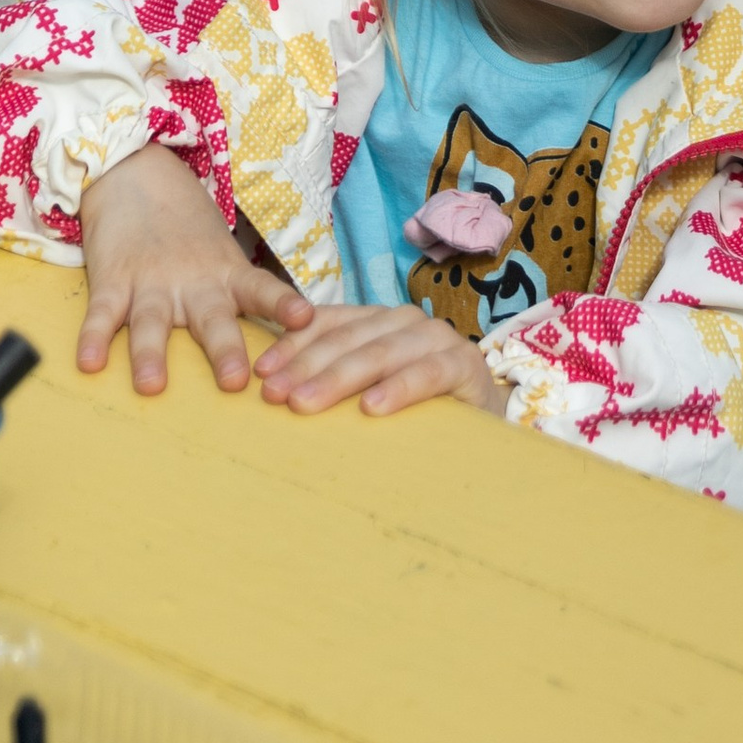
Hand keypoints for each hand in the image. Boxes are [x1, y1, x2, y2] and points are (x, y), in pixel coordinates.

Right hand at [76, 146, 310, 395]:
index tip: (304, 319)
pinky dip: (94, 338)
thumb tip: (276, 339)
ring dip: (151, 354)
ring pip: (152, 322)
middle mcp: (193, 282)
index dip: (282, 304)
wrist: (134, 173)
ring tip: (151, 386)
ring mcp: (150, 281)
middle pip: (211, 318)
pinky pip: (103, 313)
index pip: (261, 289)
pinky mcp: (112, 279)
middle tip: (234, 381)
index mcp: (225, 274)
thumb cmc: (185, 225)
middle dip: (224, 349)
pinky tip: (90, 362)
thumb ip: (235, 292)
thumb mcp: (219, 253)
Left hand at [252, 301, 504, 418]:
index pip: (327, 324)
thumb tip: (274, 391)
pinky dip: (398, 389)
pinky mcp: (464, 364)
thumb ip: (334, 381)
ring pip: (380, 353)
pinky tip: (371, 408)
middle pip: (347, 340)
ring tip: (305, 403)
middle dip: (305, 367)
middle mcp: (405, 321)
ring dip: (339, 378)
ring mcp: (436, 338)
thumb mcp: (369, 389)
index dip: (291, 346)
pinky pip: (427, 374)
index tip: (259, 374)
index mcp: (378, 321)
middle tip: (274, 395)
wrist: (483, 422)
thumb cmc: (415, 409)